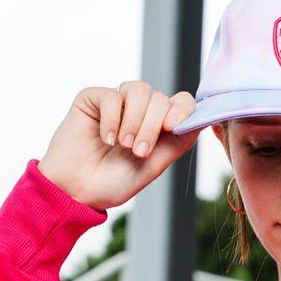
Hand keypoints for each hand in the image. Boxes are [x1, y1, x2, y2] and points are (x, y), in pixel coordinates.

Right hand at [38, 84, 198, 210]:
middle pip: (161, 98)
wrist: (78, 191)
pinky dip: (112, 119)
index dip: (182, 110)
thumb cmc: (114, 182)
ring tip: (123, 145)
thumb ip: (178, 142)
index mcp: (158, 126)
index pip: (181, 103)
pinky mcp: (93, 98)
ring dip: (135, 120)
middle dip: (152, 126)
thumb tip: (202, 119)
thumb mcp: (154, 165)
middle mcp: (140, 111)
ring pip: (139, 89)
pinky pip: (112, 95)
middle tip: (138, 152)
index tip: (172, 128)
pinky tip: (106, 139)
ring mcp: (117, 103)